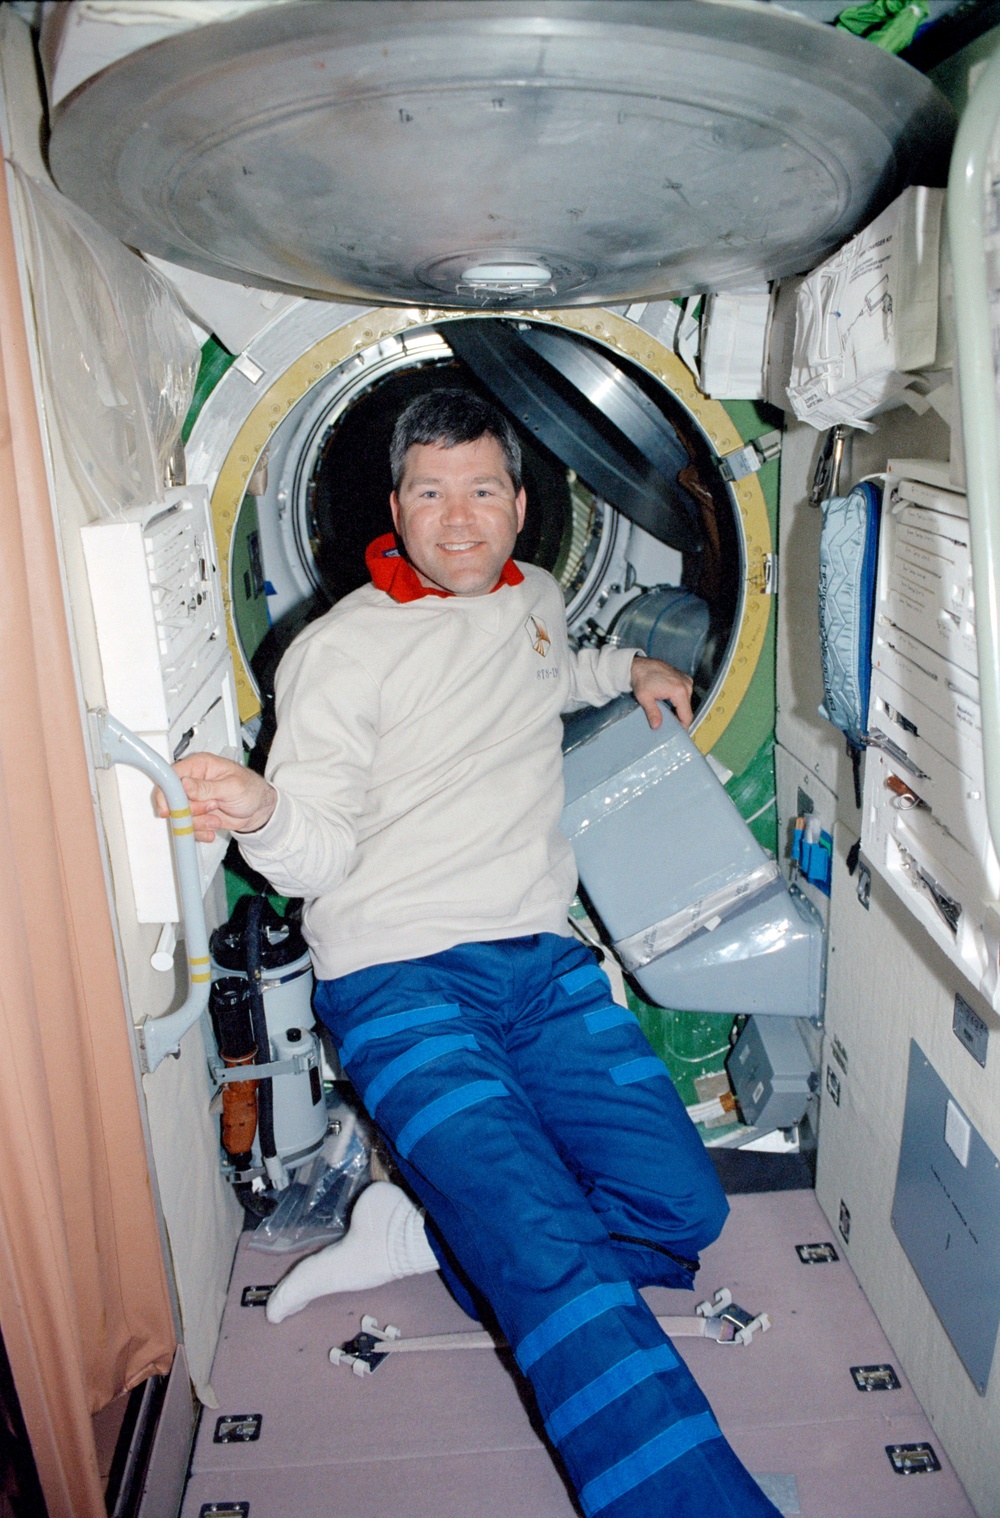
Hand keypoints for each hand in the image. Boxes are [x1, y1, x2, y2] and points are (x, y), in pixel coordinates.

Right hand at [154, 752, 276, 842]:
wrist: (259, 810)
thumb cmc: (251, 790)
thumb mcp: (232, 787)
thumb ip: (207, 787)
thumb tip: (184, 784)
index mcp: (200, 766)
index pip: (172, 776)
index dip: (166, 793)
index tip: (168, 808)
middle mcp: (193, 782)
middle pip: (173, 799)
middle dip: (191, 810)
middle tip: (211, 807)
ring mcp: (193, 799)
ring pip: (180, 816)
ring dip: (198, 822)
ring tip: (216, 817)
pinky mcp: (196, 815)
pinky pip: (187, 827)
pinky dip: (200, 831)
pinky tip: (214, 826)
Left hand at [630, 655, 693, 730]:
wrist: (640, 664)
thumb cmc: (641, 679)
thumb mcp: (644, 697)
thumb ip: (652, 713)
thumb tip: (657, 726)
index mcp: (679, 691)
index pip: (687, 716)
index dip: (683, 727)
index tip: (677, 735)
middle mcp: (687, 685)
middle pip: (687, 710)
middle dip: (679, 719)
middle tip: (669, 727)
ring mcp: (687, 681)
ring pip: (687, 703)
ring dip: (679, 710)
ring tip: (668, 717)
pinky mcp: (684, 678)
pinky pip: (685, 695)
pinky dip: (679, 702)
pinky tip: (669, 706)